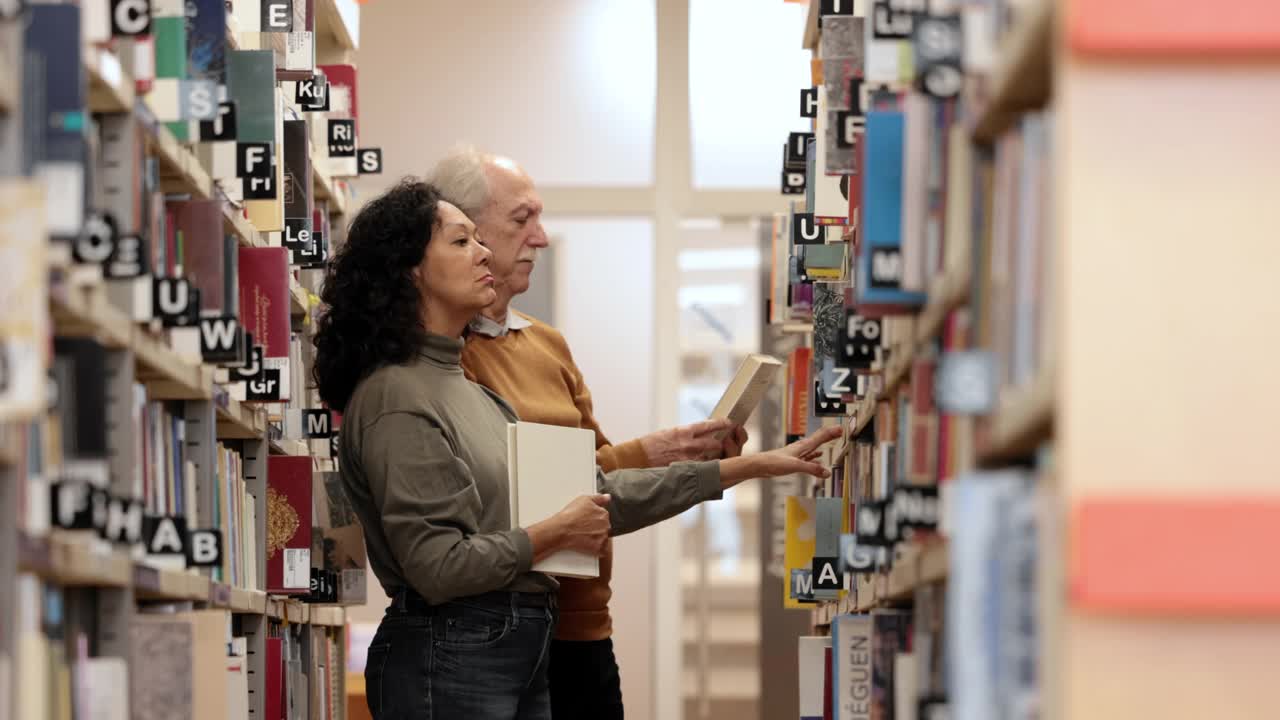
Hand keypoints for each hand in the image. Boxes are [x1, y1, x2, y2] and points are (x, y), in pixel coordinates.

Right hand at [550, 494, 611, 556]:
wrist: (561, 530)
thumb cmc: (570, 515)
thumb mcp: (584, 499)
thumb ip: (599, 498)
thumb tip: (608, 497)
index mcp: (604, 514)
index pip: (604, 516)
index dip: (595, 517)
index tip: (588, 519)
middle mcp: (605, 526)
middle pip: (604, 527)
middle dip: (597, 527)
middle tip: (585, 527)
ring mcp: (602, 537)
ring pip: (604, 538)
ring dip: (597, 537)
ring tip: (584, 536)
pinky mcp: (598, 548)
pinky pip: (603, 551)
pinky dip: (598, 549)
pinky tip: (589, 545)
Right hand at [637, 419, 735, 463]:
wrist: (637, 456)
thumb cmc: (651, 444)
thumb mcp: (670, 433)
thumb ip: (686, 434)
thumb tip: (699, 435)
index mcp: (684, 431)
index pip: (709, 425)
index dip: (722, 424)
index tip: (729, 423)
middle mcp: (689, 444)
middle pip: (715, 443)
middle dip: (721, 443)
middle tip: (725, 443)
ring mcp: (688, 458)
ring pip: (711, 458)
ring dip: (715, 457)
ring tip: (717, 457)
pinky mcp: (684, 470)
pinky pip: (701, 469)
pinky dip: (705, 468)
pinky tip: (707, 468)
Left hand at [719, 426, 843, 485]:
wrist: (759, 465)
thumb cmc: (773, 463)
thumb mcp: (795, 466)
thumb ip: (811, 469)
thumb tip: (827, 472)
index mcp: (802, 446)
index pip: (820, 437)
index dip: (831, 433)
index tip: (842, 428)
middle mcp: (800, 448)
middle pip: (818, 440)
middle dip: (829, 435)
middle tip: (840, 430)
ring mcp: (796, 454)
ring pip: (813, 448)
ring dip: (823, 444)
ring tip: (831, 440)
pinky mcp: (792, 461)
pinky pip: (807, 457)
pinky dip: (815, 457)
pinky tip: (817, 459)